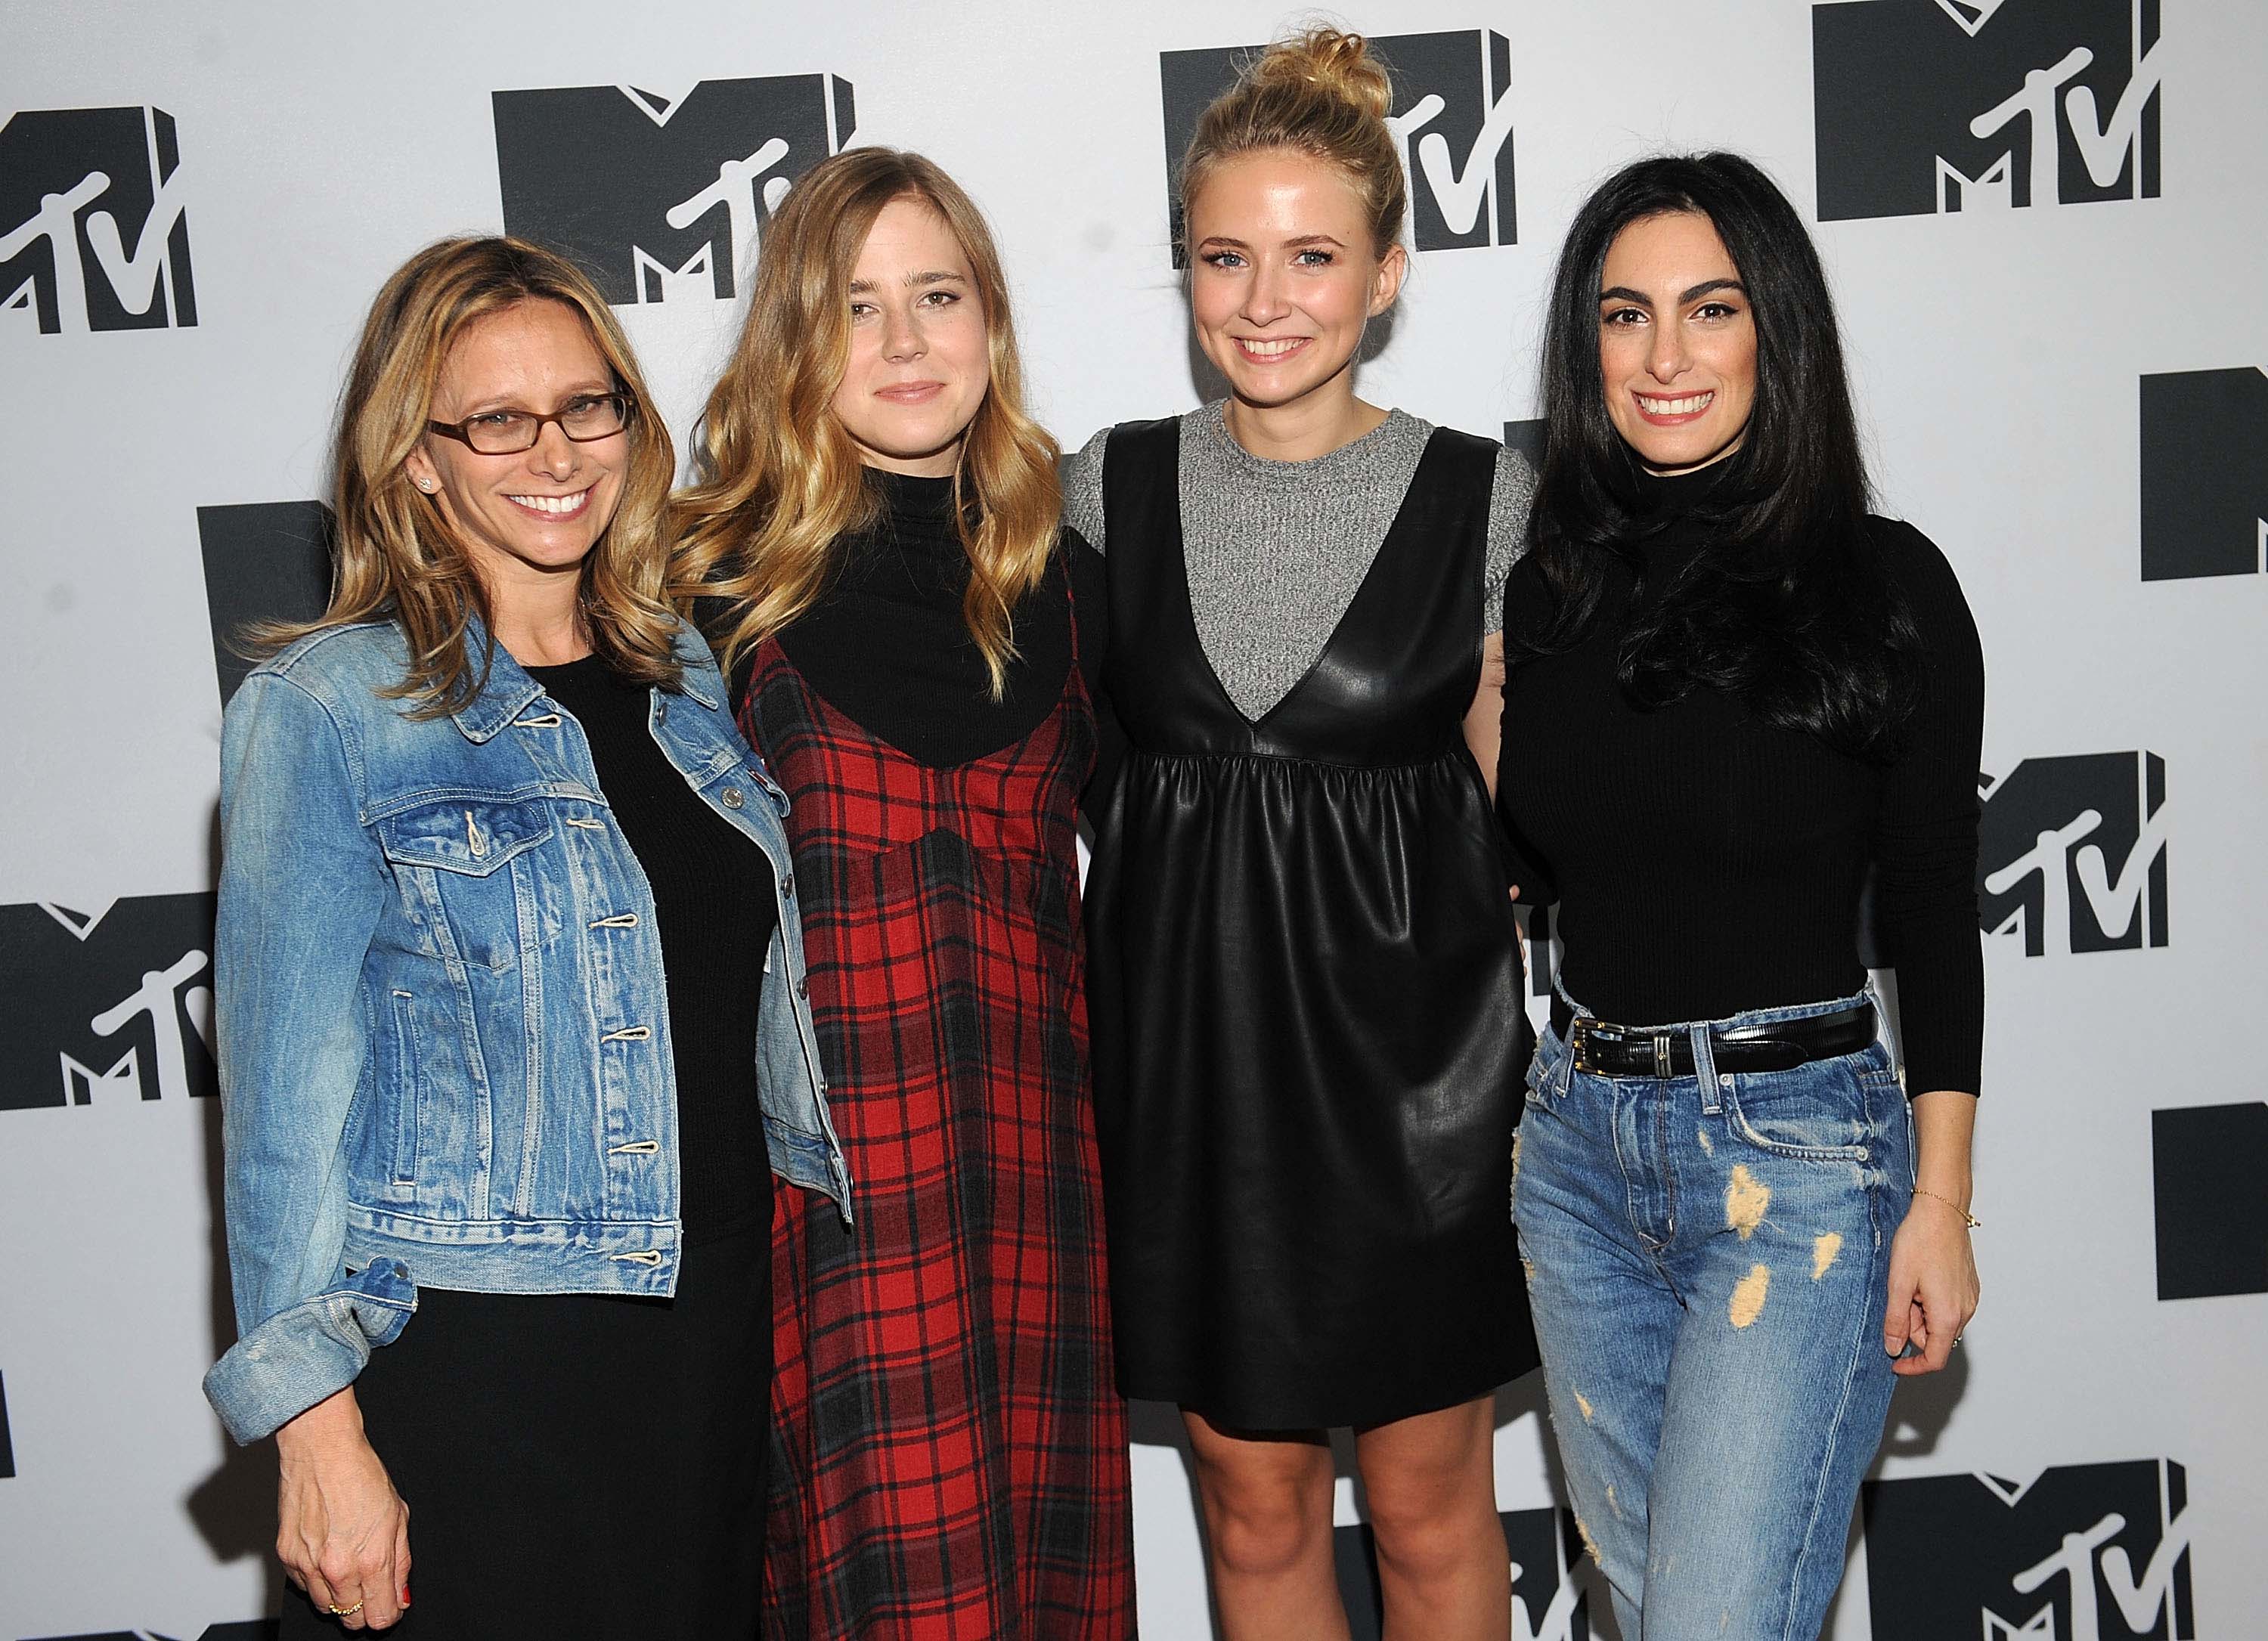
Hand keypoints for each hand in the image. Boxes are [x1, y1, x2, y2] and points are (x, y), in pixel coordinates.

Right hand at [275, 1388, 410, 1628]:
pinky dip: (316, 1580)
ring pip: (326, 1607)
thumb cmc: (361, 1475)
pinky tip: (327, 1555)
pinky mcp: (286, 1558)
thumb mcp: (398, 1517)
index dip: (389, 1612)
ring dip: (339, 1597)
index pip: (380, 1617)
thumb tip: (401, 1596)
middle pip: (351, 1619)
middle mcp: (338, 1569)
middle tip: (371, 1586)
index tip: (391, 1604)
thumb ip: (401, 1563)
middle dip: (365, 1609)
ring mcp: (309, 1566)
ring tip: (348, 1566)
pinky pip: (303, 1588)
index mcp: (372, 1560)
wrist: (323, 1451)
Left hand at [1882, 1191, 1979, 1375]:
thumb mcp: (1898, 1283)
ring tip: (1910, 1282)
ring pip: (1939, 1321)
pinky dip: (1929, 1301)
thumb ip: (1896, 1320)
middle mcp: (1964, 1311)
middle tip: (1899, 1295)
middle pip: (1934, 1339)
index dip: (1912, 1367)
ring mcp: (1969, 1299)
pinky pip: (1946, 1306)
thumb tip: (1893, 1348)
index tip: (1893, 1364)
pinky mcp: (1968, 1288)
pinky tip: (1921, 1277)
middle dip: (1912, 1326)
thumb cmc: (1919, 1242)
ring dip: (1920, 1311)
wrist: (1941, 1212)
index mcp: (1948, 1315)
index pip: (1934, 1359)